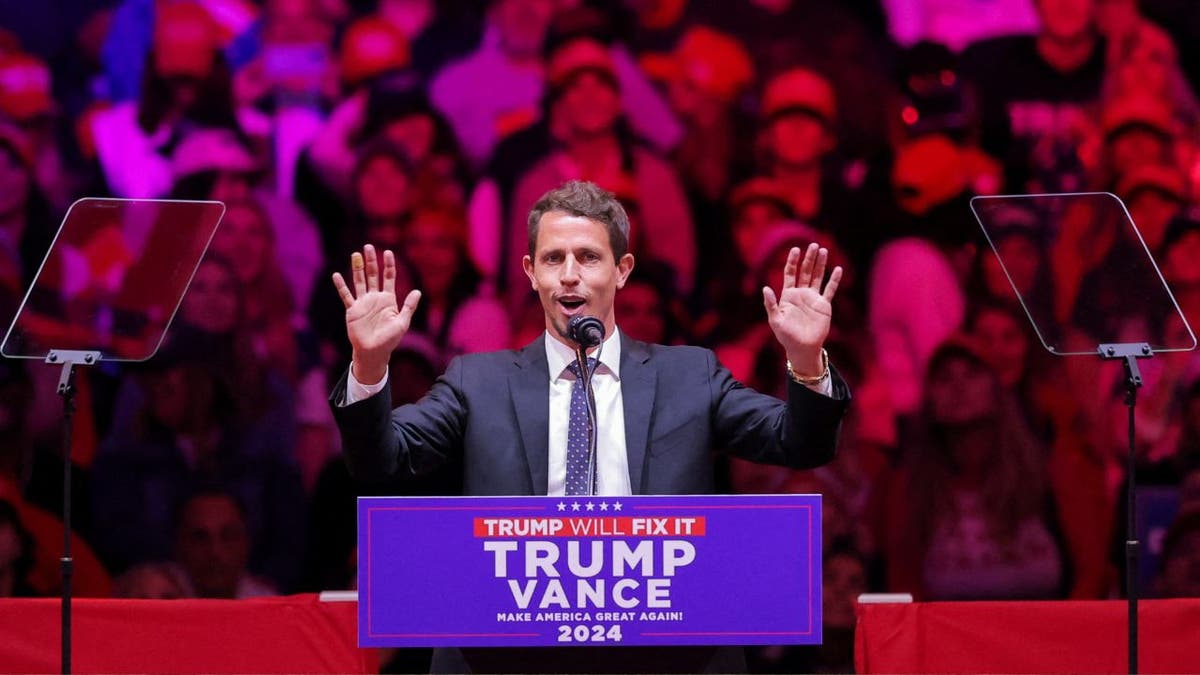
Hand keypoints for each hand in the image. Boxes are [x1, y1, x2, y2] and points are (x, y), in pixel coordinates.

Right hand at [332, 244, 420, 384]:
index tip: (388, 252)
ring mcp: (363, 303)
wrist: (374, 352)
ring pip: (360, 281)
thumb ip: (409, 307)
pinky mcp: (352, 310)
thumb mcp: (402, 322)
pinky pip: (346, 295)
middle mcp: (375, 298)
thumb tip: (417, 291)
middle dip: (371, 261)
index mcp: (389, 299)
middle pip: (373, 275)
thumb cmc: (390, 340)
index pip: (389, 277)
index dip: (388, 265)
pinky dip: (341, 286)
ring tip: (355, 254)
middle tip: (369, 246)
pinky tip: (337, 275)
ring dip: (357, 268)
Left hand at [762, 243, 842, 376]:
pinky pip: (830, 290)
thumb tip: (765, 288)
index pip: (790, 273)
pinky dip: (834, 280)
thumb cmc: (786, 336)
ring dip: (820, 264)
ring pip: (818, 277)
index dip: (792, 261)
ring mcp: (813, 299)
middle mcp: (801, 294)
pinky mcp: (824, 305)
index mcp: (788, 295)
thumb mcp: (775, 320)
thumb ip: (771, 304)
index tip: (795, 249)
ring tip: (824, 250)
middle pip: (805, 272)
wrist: (803, 348)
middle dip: (809, 258)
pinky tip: (838, 269)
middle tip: (813, 245)